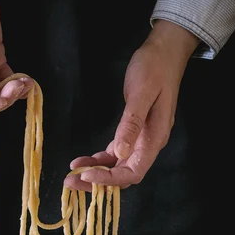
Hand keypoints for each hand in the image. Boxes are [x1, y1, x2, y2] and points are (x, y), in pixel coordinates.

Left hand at [65, 20, 199, 190]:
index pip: (133, 172)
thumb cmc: (153, 69)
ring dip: (96, 173)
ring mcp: (141, 139)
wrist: (164, 52)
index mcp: (154, 138)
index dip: (110, 179)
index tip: (87, 176)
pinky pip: (116, 153)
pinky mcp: (133, 132)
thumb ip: (132, 124)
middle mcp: (149, 144)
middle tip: (70, 182)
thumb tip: (122, 154)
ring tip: (72, 175)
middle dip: (98, 182)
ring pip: (118, 166)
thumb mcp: (141, 94)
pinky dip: (100, 160)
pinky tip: (83, 161)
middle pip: (123, 175)